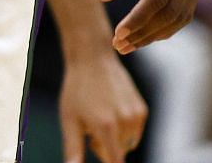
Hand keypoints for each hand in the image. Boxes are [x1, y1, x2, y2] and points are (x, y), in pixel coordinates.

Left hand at [59, 48, 147, 162]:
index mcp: (107, 127)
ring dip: (115, 139)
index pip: (115, 162)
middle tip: (89, 132)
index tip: (98, 150)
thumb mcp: (69, 120)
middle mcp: (126, 122)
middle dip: (104, 149)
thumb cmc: (77, 89)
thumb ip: (73, 150)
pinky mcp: (142, 110)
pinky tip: (111, 111)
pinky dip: (124, 129)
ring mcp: (137, 115)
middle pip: (119, 154)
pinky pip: (135, 132)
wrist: (92, 58)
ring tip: (99, 119)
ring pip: (128, 144)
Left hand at [99, 0, 204, 52]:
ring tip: (129, 43)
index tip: (117, 33)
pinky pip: (186, 8)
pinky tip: (147, 31)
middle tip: (119, 45)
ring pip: (182, 15)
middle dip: (145, 32)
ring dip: (156, 33)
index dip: (137, 20)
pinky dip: (168, 23)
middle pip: (172, 13)